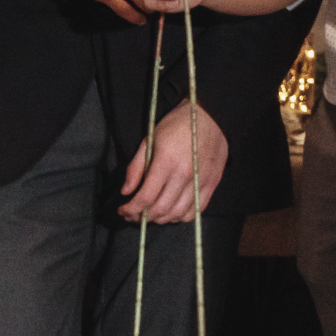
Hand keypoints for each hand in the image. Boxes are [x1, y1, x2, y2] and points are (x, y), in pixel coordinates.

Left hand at [119, 97, 228, 222]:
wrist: (209, 117)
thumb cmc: (176, 126)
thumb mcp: (149, 140)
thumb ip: (136, 167)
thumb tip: (126, 192)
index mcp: (166, 163)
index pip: (146, 197)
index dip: (131, 209)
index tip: (122, 211)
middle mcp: (185, 176)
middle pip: (162, 209)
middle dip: (143, 217)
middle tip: (133, 215)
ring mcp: (201, 181)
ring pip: (179, 214)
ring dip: (161, 219)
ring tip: (150, 215)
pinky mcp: (213, 184)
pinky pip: (197, 210)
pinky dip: (182, 216)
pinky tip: (172, 212)